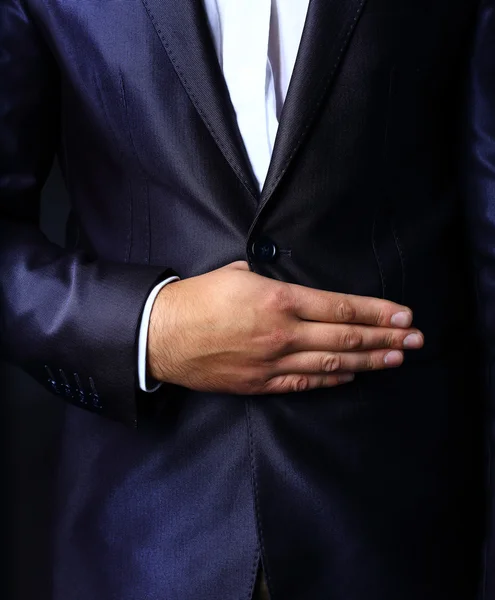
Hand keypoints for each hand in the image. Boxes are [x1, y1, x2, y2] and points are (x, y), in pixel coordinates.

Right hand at [147, 261, 422, 393]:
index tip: (403, 315)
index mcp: (279, 300)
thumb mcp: (238, 274)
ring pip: (332, 365)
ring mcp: (273, 362)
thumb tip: (289, 287)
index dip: (377, 313)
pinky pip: (304, 384)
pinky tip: (351, 377)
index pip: (341, 308)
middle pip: (346, 339)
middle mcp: (283, 333)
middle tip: (415, 340)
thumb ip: (271, 280)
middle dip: (386, 338)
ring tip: (395, 359)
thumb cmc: (197, 298)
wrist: (162, 334)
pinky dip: (332, 381)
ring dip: (368, 362)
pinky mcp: (260, 383)